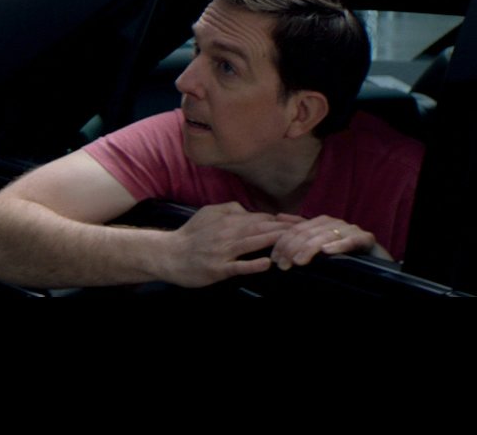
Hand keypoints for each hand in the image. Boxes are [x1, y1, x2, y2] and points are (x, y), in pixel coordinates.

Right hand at [161, 202, 293, 286]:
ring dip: (275, 243)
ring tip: (296, 244)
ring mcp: (223, 251)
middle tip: (308, 232)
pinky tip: (267, 263)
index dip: (282, 221)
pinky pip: (238, 266)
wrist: (168, 254)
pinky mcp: (218, 268)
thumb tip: (249, 210)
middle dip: (286, 230)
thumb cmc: (191, 235)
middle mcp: (227, 232)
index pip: (261, 217)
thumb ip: (229, 208)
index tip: (302, 224)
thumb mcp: (208, 213)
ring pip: (253, 244)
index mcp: (227, 219)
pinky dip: (253, 264)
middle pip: (262, 229)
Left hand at [268, 214, 381, 269]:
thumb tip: (278, 216)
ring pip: (325, 237)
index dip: (283, 243)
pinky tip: (327, 251)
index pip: (297, 230)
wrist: (376, 255)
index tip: (275, 259)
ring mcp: (350, 229)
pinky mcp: (365, 238)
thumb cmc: (344, 249)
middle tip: (283, 265)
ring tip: (298, 261)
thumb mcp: (320, 238)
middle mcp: (334, 222)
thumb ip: (300, 227)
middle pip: (308, 234)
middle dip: (292, 249)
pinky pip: (350, 241)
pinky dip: (338, 245)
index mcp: (321, 221)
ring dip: (309, 249)